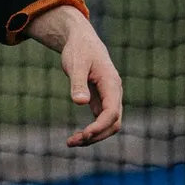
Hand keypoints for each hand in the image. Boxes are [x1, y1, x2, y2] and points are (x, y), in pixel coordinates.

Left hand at [23, 4, 122, 146]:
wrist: (82, 41)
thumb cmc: (79, 51)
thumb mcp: (75, 64)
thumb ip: (78, 83)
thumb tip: (80, 102)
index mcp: (112, 84)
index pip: (112, 112)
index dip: (100, 126)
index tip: (84, 134)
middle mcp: (114, 94)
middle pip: (113, 123)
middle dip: (96, 135)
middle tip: (72, 142)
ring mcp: (109, 98)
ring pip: (108, 124)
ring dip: (93, 136)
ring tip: (70, 142)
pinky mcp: (101, 101)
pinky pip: (101, 120)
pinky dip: (91, 130)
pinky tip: (77, 136)